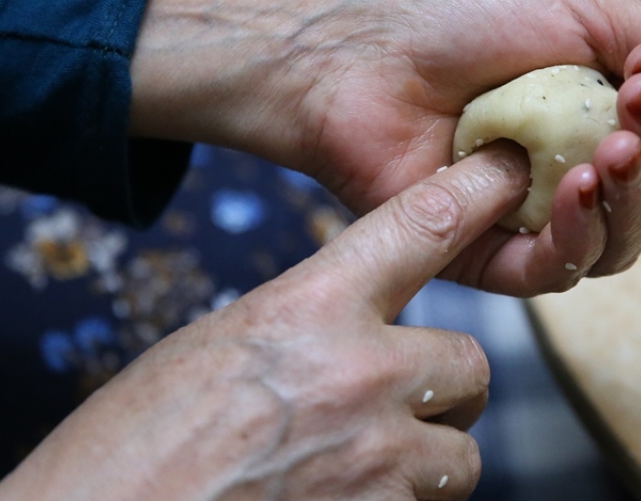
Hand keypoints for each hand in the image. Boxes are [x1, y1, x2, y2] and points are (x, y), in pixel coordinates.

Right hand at [0, 144, 529, 500]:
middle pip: (471, 363)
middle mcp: (360, 376)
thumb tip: (346, 334)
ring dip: (428, 461)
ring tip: (367, 468)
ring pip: (461, 454)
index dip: (474, 193)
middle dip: (445, 388)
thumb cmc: (132, 443)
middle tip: (401, 406)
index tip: (508, 172)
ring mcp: (377, 459)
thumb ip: (300, 330)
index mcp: (309, 309)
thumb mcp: (214, 350)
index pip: (419, 228)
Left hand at [129, 0, 640, 294]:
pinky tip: (575, 189)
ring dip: (636, 200)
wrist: (356, 43)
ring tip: (609, 148)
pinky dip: (583, 237)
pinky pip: (560, 273)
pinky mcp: (488, 253)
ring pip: (627, 243)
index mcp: (609, 109)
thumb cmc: (461, 10)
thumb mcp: (585, 7)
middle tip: (638, 105)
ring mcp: (538, 213)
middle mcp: (583, 167)